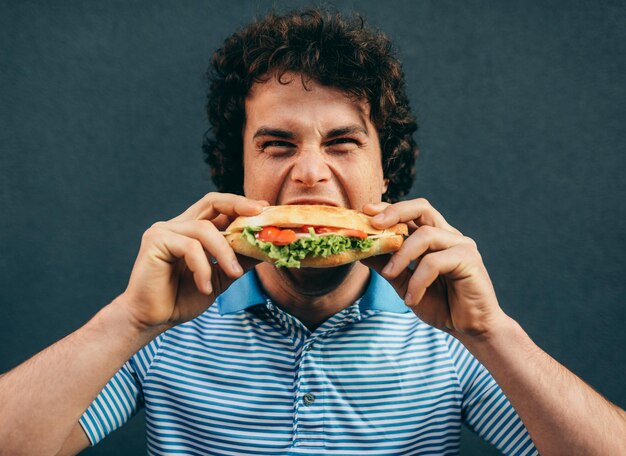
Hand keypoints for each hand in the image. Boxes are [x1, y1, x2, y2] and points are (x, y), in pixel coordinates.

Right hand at [119, 193, 267, 330]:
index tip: (265, 210)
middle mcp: (178, 225)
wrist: (152, 320)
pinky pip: (190, 247)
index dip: (241, 205)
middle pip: (211, 201)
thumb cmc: (182, 299)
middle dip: (238, 205)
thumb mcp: (220, 278)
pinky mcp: (154, 241)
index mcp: (192, 230)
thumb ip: (238, 261)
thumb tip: (264, 247)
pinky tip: (205, 287)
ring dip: (225, 252)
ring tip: (233, 274)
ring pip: (205, 229)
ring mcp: (164, 230)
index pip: (219, 207)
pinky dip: (203, 267)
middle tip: (259, 214)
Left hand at [362, 199, 507, 337]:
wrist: (469, 330)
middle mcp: (448, 235)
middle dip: (395, 212)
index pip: (411, 213)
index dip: (389, 208)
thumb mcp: (405, 285)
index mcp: (434, 237)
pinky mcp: (469, 260)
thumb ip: (388, 267)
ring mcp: (461, 245)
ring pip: (425, 235)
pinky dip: (418, 280)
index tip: (366, 211)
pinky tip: (412, 299)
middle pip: (422, 208)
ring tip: (389, 275)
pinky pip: (434, 262)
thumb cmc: (441, 305)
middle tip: (375, 225)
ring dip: (401, 255)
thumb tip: (362, 254)